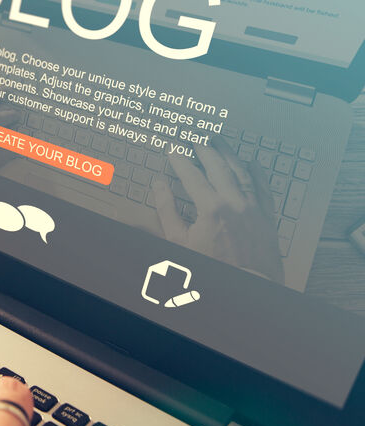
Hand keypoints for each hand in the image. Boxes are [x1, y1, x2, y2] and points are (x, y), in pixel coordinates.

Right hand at [152, 137, 284, 282]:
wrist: (247, 287)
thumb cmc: (212, 269)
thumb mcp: (179, 242)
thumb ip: (167, 211)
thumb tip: (158, 188)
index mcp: (210, 207)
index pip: (192, 175)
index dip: (181, 159)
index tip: (174, 149)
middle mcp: (234, 202)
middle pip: (218, 166)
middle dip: (206, 149)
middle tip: (198, 137)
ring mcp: (253, 208)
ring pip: (241, 172)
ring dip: (229, 154)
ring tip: (221, 142)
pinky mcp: (266, 218)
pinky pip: (263, 188)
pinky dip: (257, 173)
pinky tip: (252, 163)